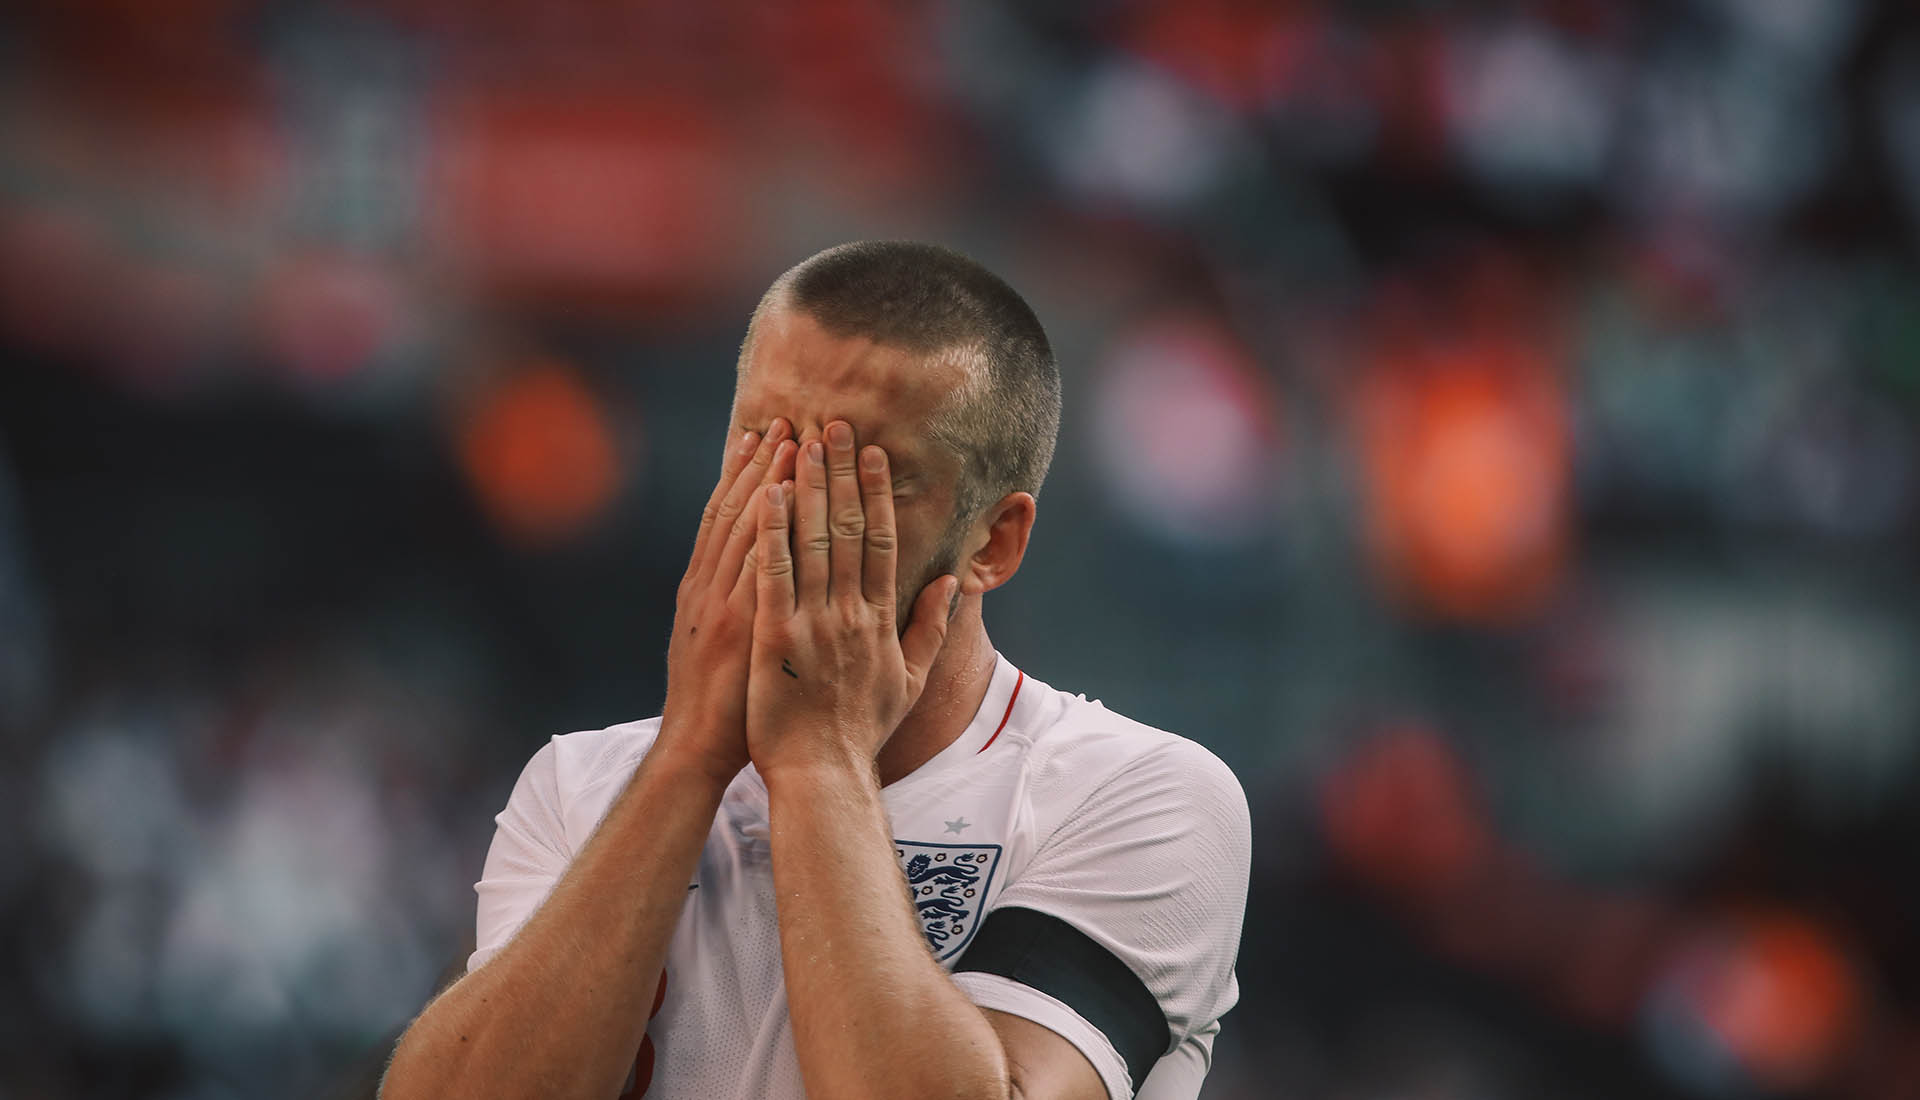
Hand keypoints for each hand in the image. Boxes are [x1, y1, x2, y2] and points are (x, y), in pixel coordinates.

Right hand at [657, 418, 795, 784]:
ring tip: (794, 441)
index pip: (728, 519)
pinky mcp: (738, 628)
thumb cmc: (719, 705)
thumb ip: (734, 602)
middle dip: (762, 464)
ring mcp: (722, 606)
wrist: (697, 750)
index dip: (748, 474)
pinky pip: (756, 570)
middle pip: (737, 513)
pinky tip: (782, 497)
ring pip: (746, 531)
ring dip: (770, 483)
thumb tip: (758, 568)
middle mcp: (708, 589)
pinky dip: (767, 530)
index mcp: (704, 591)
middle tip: (788, 420)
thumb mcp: (716, 643)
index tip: (769, 435)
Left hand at [745, 421, 958, 777]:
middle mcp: (851, 614)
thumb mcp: (911, 680)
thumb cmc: (862, 730)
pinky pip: (773, 573)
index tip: (875, 453)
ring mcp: (813, 624)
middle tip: (834, 424)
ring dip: (805, 487)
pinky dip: (770, 530)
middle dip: (841, 473)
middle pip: (847, 529)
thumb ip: (931, 627)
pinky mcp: (775, 637)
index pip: (882, 541)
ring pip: (811, 541)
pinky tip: (765, 493)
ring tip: (799, 441)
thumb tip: (950, 581)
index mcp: (881, 620)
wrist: (823, 773)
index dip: (878, 493)